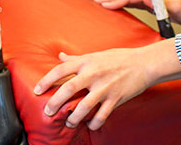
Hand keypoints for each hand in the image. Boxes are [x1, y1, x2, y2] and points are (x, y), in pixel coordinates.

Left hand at [33, 40, 180, 130]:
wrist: (144, 63)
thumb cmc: (119, 58)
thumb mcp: (96, 54)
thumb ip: (77, 58)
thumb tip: (61, 55)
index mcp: (87, 61)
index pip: (61, 70)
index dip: (46, 80)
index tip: (37, 90)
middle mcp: (94, 73)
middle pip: (69, 89)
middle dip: (55, 102)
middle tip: (48, 112)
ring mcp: (105, 87)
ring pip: (84, 106)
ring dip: (74, 117)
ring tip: (69, 122)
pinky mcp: (116, 98)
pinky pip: (102, 115)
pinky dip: (94, 123)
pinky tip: (90, 125)